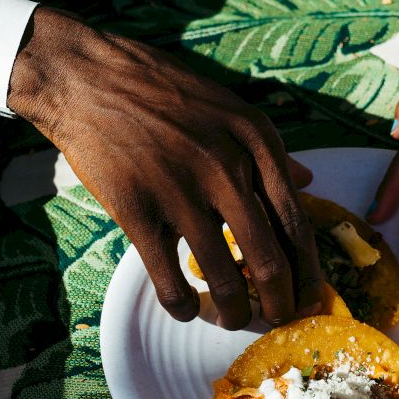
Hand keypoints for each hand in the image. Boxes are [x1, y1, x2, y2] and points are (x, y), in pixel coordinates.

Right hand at [13, 10, 324, 328]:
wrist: (88, 77)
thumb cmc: (162, 92)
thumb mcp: (230, 109)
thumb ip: (269, 150)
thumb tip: (308, 181)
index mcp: (257, 143)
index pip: (298, 223)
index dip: (308, 272)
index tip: (310, 298)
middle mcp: (228, 168)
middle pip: (269, 261)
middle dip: (280, 304)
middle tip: (278, 321)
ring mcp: (182, 191)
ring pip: (223, 278)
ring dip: (233, 313)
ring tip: (232, 321)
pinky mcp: (138, 210)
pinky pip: (170, 278)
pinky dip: (182, 306)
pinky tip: (184, 310)